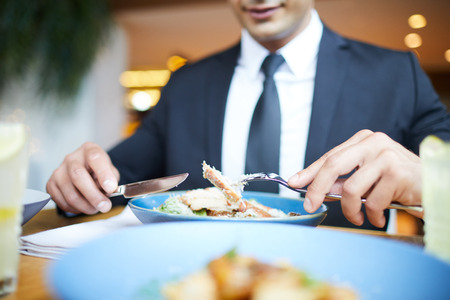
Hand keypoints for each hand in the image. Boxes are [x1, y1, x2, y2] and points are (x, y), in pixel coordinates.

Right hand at [46, 142, 119, 214]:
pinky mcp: (51, 185)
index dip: (103, 174)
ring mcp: (59, 171)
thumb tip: (108, 191)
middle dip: (93, 196)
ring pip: (71, 194)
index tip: (110, 188)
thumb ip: (112, 179)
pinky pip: (63, 203)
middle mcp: (72, 158)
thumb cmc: (99, 171)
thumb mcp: (111, 171)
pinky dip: (76, 209)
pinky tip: (84, 206)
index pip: (95, 158)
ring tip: (96, 208)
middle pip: (78, 176)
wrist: (84, 172)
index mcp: (89, 150)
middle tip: (105, 206)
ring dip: (86, 206)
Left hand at [288, 130, 422, 227]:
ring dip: (350, 210)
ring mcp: (385, 156)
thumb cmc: (398, 181)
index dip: (309, 172)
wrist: (434, 184)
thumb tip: (317, 190)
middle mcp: (373, 143)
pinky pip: (371, 201)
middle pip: (333, 165)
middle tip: (311, 205)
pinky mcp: (396, 172)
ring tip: (357, 217)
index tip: (294, 183)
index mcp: (362, 140)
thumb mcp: (368, 177)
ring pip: (351, 188)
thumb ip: (344, 180)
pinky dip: (370, 215)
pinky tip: (377, 217)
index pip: (329, 157)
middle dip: (317, 189)